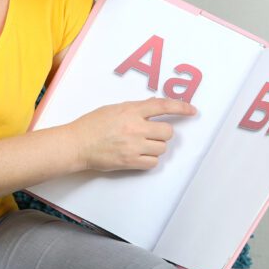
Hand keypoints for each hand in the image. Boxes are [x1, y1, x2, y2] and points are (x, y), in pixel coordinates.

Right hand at [69, 97, 196, 171]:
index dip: (181, 107)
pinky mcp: (130, 161)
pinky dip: (149, 160)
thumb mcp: (114, 109)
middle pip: (168, 132)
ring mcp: (134, 145)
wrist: (77, 144)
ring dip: (155, 147)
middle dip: (162, 133)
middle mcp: (135, 127)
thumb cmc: (91, 125)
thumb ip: (135, 108)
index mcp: (131, 110)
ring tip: (140, 145)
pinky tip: (138, 156)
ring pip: (162, 148)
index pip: (163, 106)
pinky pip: (153, 163)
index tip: (192, 111)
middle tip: (151, 134)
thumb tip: (153, 106)